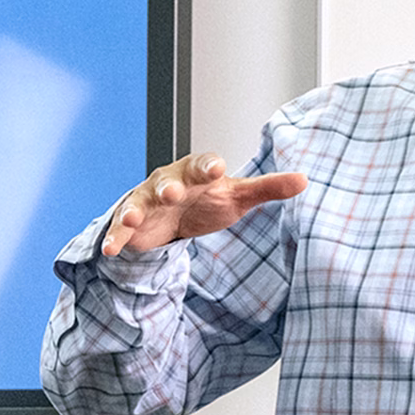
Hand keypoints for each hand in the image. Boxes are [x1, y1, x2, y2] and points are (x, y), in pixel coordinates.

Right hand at [101, 153, 307, 254]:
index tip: (216, 169)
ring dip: (135, 210)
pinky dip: (115, 238)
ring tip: (131, 219)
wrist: (172, 215)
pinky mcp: (132, 224)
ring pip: (140, 202)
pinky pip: (121, 230)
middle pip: (168, 181)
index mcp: (196, 172)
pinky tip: (110, 250)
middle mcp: (169, 182)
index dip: (208, 166)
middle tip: (173, 193)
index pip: (203, 165)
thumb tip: (304, 180)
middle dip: (169, 187)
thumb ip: (268, 188)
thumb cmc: (207, 199)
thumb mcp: (237, 196)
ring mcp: (147, 202)